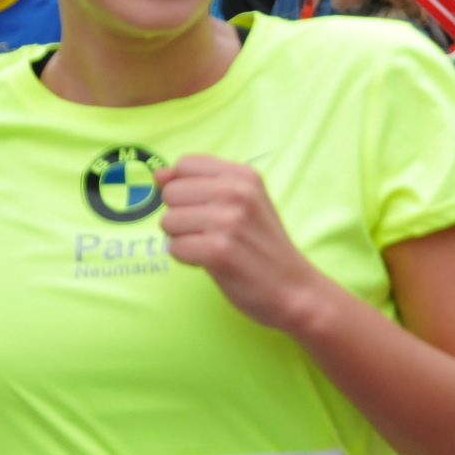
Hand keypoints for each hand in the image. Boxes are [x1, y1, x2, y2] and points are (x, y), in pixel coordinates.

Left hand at [156, 156, 327, 331]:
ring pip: (168, 222)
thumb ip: (200, 184)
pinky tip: (214, 263)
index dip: (185, 190)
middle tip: (213, 233)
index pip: (184, 165)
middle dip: (182, 217)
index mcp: (244, 175)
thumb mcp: (244, 203)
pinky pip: (174, 249)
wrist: (295, 288)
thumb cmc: (263, 247)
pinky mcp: (218, 251)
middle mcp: (237, 192)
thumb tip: (158, 174)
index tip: (207, 208)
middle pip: (171, 194)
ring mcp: (228, 221)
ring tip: (214, 248)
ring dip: (184, 240)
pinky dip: (188, 260)